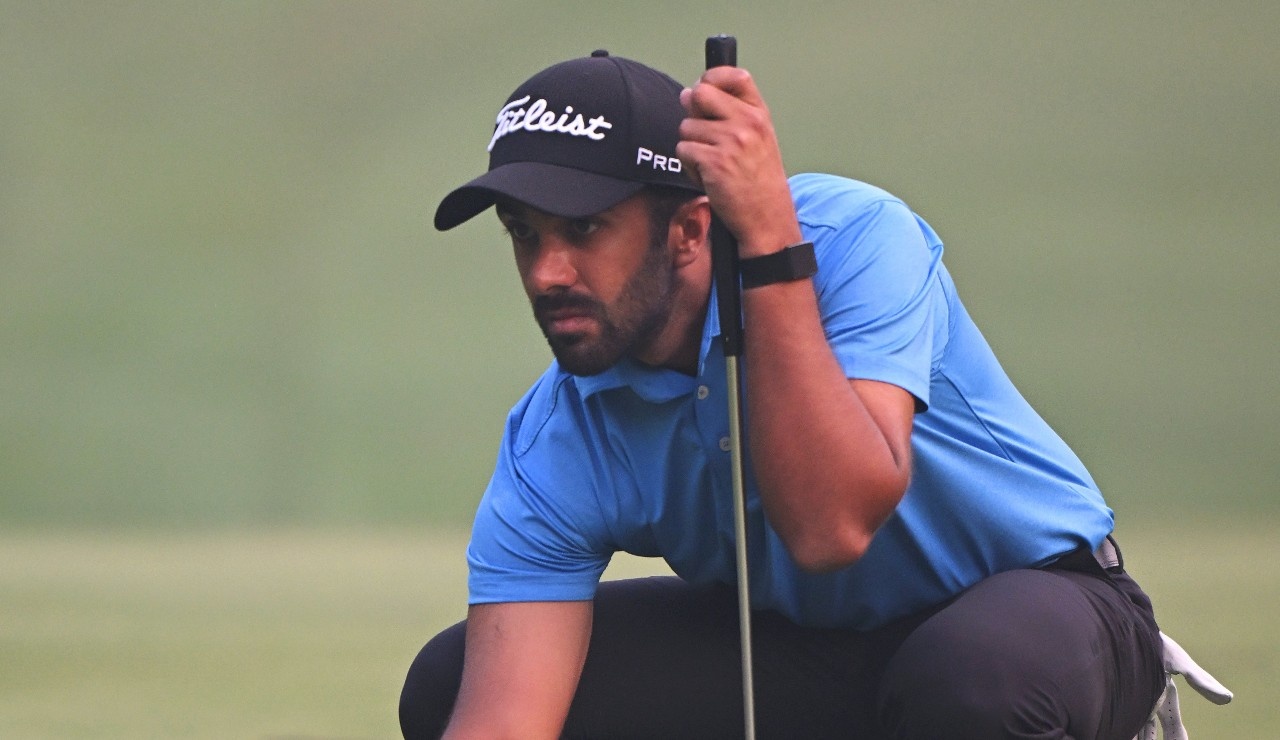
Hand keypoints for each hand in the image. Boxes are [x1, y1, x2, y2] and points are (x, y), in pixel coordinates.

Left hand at [677, 67, 802, 256]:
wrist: (767, 217)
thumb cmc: (758, 179)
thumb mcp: (758, 139)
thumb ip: (727, 114)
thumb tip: (686, 93)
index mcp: (759, 113)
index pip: (734, 75)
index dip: (712, 77)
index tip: (705, 89)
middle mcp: (747, 122)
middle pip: (699, 94)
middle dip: (693, 114)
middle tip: (704, 135)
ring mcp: (731, 141)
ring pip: (686, 127)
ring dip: (691, 147)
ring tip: (711, 164)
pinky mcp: (714, 162)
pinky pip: (683, 150)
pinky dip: (689, 167)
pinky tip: (707, 177)